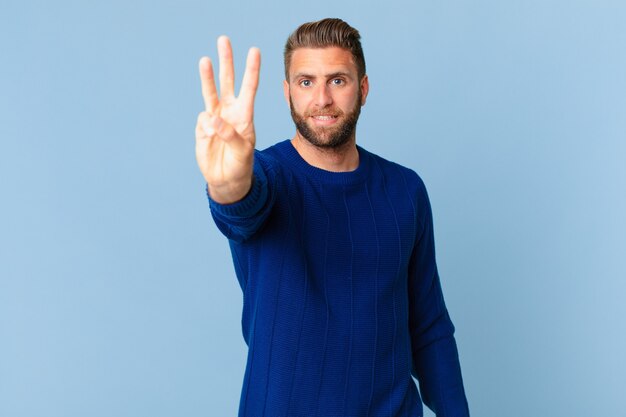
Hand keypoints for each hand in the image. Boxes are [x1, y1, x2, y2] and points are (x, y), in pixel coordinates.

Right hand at [195, 36, 260, 203]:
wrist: (227, 179)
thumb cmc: (240, 164)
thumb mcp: (242, 152)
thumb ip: (229, 135)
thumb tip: (212, 119)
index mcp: (245, 115)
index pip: (249, 88)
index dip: (252, 70)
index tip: (254, 51)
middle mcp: (230, 111)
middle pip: (228, 81)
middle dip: (226, 61)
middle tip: (224, 39)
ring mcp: (215, 118)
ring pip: (210, 92)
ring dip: (207, 76)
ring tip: (205, 60)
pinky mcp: (202, 128)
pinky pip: (202, 121)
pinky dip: (206, 128)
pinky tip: (210, 139)